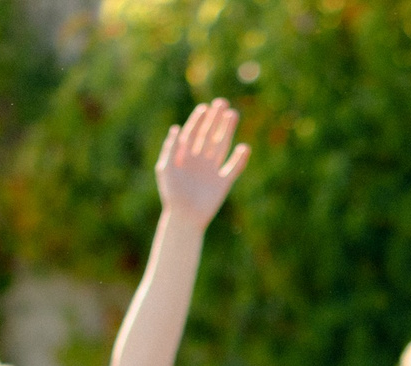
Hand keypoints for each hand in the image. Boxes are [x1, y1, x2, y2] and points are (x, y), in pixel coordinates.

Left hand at [154, 99, 249, 230]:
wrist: (184, 218)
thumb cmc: (171, 194)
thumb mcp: (165, 169)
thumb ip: (170, 149)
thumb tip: (176, 128)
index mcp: (185, 156)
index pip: (193, 133)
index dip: (199, 120)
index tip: (205, 107)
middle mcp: (199, 160)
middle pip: (209, 135)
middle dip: (215, 119)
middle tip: (222, 103)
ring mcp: (212, 170)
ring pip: (221, 145)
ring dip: (227, 130)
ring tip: (233, 115)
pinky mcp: (223, 182)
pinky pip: (234, 168)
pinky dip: (240, 158)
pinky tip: (245, 147)